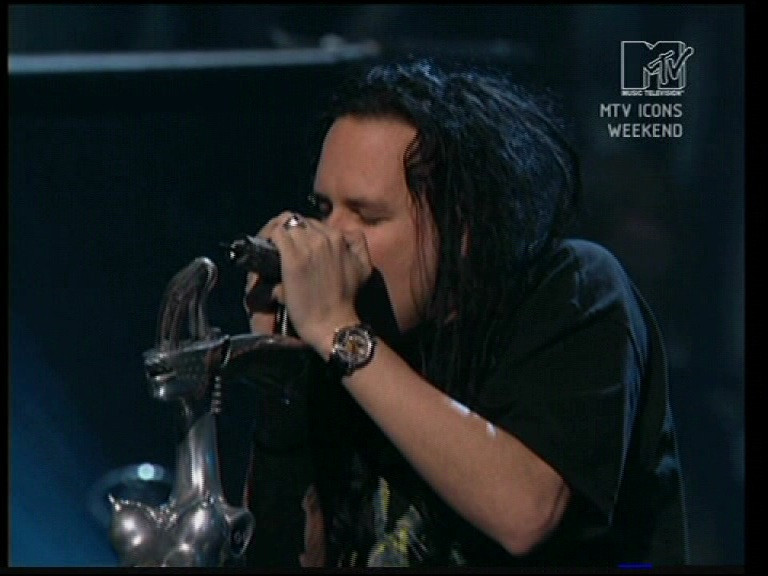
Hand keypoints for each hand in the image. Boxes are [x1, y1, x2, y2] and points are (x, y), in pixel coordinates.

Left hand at [245, 211, 371, 355]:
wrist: (333, 322)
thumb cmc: (348, 300)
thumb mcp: (365, 268)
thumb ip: (359, 245)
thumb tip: (345, 235)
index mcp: (340, 238)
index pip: (314, 223)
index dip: (303, 234)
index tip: (297, 247)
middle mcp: (325, 237)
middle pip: (299, 221)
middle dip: (290, 233)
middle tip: (282, 248)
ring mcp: (308, 246)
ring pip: (286, 225)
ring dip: (278, 235)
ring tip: (272, 249)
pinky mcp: (292, 258)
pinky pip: (276, 234)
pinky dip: (269, 239)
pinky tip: (266, 251)